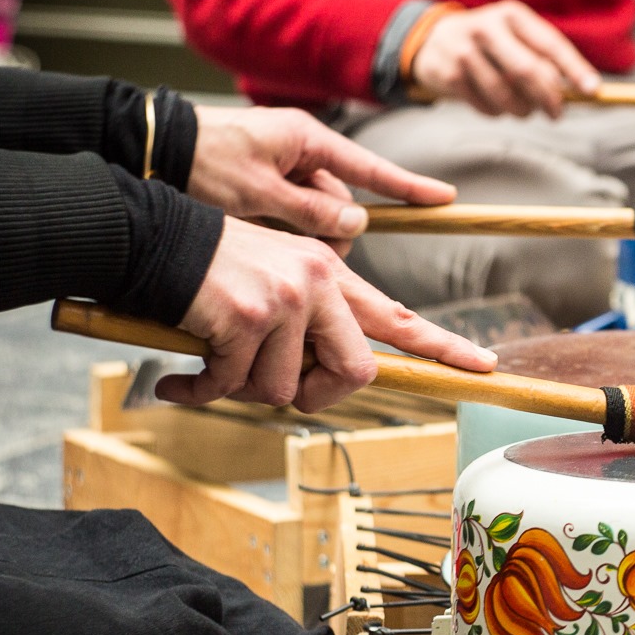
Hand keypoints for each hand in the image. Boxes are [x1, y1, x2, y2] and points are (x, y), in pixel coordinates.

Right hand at [159, 218, 496, 411]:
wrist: (148, 237)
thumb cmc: (205, 272)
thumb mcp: (270, 284)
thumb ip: (304, 329)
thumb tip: (312, 386)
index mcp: (330, 275)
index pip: (398, 316)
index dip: (444, 346)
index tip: (486, 365)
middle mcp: (318, 282)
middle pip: (355, 372)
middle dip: (315, 397)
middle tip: (278, 392)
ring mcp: (287, 297)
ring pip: (284, 388)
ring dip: (241, 391)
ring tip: (210, 368)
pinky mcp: (248, 315)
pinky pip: (234, 385)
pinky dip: (200, 393)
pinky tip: (176, 382)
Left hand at [188, 103, 456, 251]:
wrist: (150, 146)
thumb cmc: (200, 161)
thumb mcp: (255, 190)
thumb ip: (308, 208)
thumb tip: (359, 222)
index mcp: (307, 141)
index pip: (370, 168)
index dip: (409, 187)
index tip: (446, 199)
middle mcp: (302, 152)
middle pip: (340, 203)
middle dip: (329, 230)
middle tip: (304, 254)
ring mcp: (285, 168)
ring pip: (316, 214)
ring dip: (299, 234)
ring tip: (261, 238)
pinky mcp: (267, 183)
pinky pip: (292, 212)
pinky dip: (282, 230)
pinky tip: (257, 235)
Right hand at [409, 0, 599, 118]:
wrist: (431, 41)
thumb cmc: (489, 43)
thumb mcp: (514, 36)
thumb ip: (544, 57)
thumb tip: (585, 89)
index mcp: (511, 15)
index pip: (550, 43)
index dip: (574, 68)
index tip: (592, 90)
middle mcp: (487, 27)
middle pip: (528, 71)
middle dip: (548, 98)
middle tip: (556, 113)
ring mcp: (464, 50)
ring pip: (507, 95)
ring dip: (522, 110)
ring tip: (524, 110)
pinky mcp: (449, 74)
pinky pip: (485, 106)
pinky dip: (497, 113)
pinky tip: (496, 106)